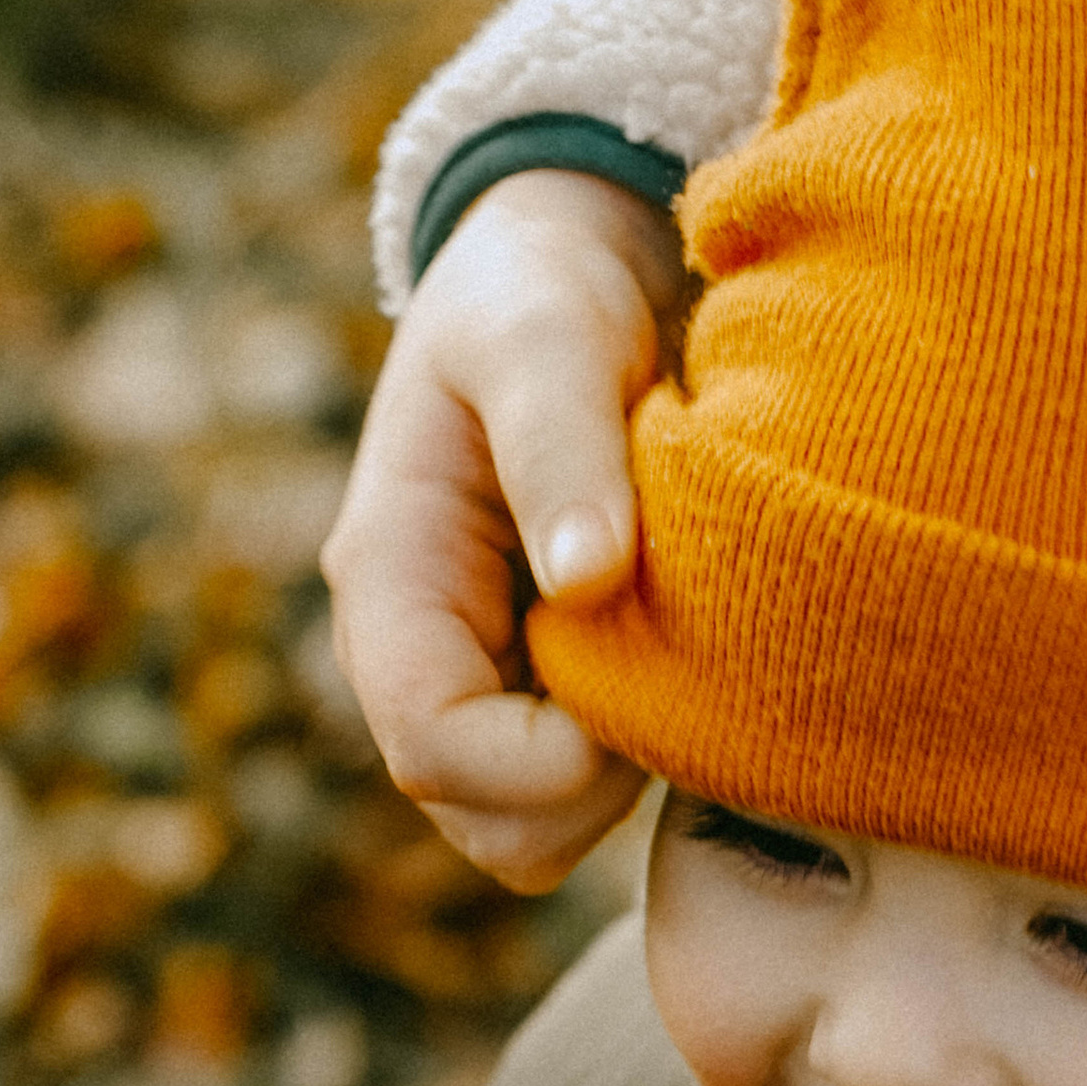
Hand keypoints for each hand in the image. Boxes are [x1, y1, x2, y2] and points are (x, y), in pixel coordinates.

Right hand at [321, 171, 687, 891]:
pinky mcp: (544, 674)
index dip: (549, 763)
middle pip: (488, 820)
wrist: (566, 263)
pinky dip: (646, 744)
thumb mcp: (547, 334)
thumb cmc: (544, 285)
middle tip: (684, 672)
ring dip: (625, 770)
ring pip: (541, 822)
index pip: (437, 751)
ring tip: (692, 651)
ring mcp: (480, 669)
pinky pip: (587, 777)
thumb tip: (588, 578)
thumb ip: (561, 445)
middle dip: (591, 783)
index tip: (650, 688)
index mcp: (389, 576)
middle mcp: (420, 646)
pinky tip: (696, 651)